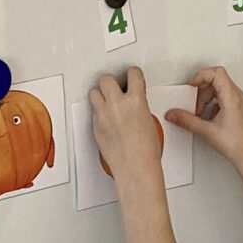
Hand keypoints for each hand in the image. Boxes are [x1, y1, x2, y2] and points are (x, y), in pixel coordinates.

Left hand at [89, 67, 165, 187]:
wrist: (135, 168)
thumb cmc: (146, 151)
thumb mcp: (149, 121)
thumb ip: (138, 106)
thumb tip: (134, 101)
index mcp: (135, 101)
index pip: (132, 74)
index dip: (133, 74)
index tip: (132, 76)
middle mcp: (117, 105)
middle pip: (106, 79)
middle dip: (112, 81)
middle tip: (116, 87)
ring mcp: (104, 115)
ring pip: (94, 92)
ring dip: (101, 95)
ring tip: (108, 101)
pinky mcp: (95, 126)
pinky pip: (94, 111)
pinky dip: (100, 113)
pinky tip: (107, 119)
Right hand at [170, 65, 242, 175]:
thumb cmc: (236, 145)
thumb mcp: (206, 131)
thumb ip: (186, 121)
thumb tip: (174, 114)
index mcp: (232, 97)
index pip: (216, 73)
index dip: (201, 76)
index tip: (192, 86)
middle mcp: (238, 97)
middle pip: (217, 80)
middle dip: (202, 91)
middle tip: (195, 105)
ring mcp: (240, 102)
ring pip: (220, 88)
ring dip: (207, 97)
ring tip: (201, 113)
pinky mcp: (240, 108)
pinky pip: (225, 97)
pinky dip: (213, 103)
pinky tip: (209, 118)